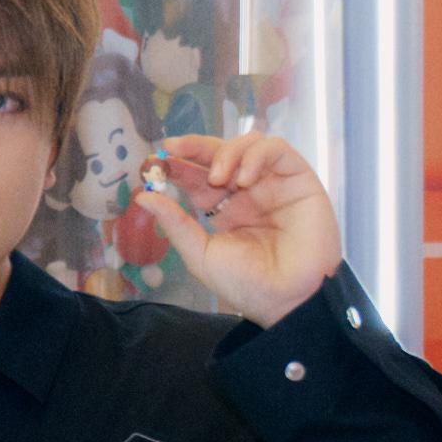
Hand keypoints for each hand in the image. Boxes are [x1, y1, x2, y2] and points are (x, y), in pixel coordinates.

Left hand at [136, 131, 339, 328]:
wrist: (288, 298)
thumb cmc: (246, 283)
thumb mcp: (200, 254)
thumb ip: (175, 224)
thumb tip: (142, 197)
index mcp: (222, 208)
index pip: (197, 176)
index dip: (178, 164)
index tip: (156, 159)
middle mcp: (247, 192)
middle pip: (219, 153)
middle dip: (194, 146)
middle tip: (173, 149)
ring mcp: (273, 183)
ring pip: (249, 144)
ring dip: (227, 152)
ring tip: (219, 179)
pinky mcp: (299, 179)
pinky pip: (278, 150)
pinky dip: (257, 155)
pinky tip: (245, 179)